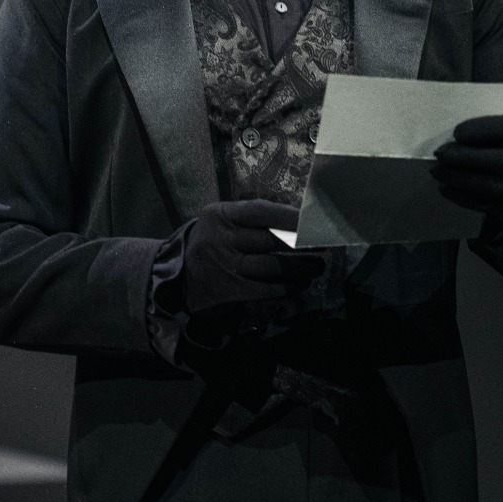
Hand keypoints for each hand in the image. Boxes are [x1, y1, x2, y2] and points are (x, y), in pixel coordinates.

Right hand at [177, 200, 325, 319]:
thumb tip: (298, 218)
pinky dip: (286, 287)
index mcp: (220, 215)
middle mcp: (220, 238)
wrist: (177, 278)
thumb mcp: (222, 224)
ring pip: (272, 266)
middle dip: (302, 242)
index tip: (313, 220)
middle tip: (324, 244)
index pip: (261, 211)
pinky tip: (299, 285)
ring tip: (317, 267)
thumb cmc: (211, 245)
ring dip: (300, 267)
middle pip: (270, 238)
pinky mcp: (229, 290)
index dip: (290, 215)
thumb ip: (252, 220)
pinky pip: (265, 289)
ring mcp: (224, 265)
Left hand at [432, 113, 502, 227]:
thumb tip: (455, 139)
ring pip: (489, 187)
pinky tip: (446, 187)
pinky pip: (486, 206)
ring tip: (437, 170)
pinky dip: (462, 197)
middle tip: (440, 153)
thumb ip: (495, 127)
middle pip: (498, 162)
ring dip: (457, 179)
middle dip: (463, 158)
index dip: (480, 131)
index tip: (456, 132)